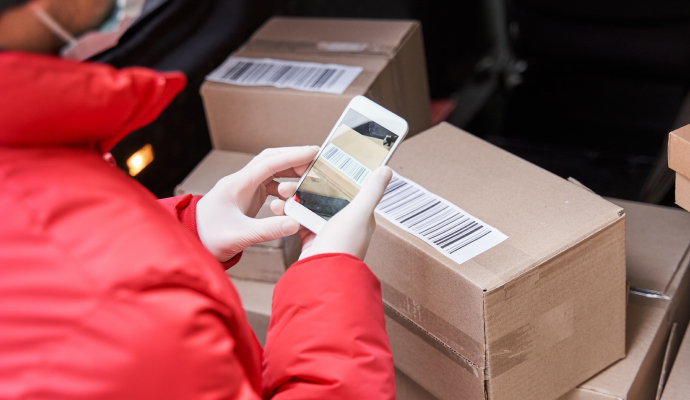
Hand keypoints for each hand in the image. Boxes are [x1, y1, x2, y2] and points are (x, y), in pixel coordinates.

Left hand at [196, 146, 318, 261]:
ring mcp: (244, 188)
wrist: (193, 242)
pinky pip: (269, 183)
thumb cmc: (209, 238)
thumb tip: (295, 224)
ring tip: (309, 176)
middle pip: (270, 160)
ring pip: (270, 170)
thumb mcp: (239, 236)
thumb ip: (267, 230)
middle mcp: (241, 181)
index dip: (292, 156)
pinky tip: (294, 194)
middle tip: (316, 161)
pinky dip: (284, 184)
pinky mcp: (247, 197)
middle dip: (293, 158)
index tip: (313, 152)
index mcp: (237, 184)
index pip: (269, 163)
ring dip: (290, 171)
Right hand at [271, 166, 392, 260]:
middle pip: (326, 196)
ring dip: (294, 197)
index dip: (335, 174)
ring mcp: (327, 233)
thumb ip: (371, 191)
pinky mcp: (311, 240)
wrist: (321, 275)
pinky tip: (278, 207)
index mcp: (360, 216)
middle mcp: (345, 224)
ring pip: (310, 207)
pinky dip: (288, 214)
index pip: (349, 189)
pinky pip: (299, 222)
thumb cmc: (344, 247)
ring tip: (280, 190)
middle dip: (308, 185)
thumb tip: (385, 170)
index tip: (320, 162)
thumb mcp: (359, 213)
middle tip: (293, 177)